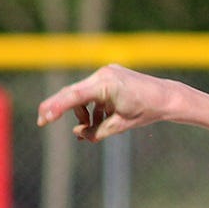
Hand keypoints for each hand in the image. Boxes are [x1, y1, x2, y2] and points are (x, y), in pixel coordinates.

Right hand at [36, 64, 172, 141]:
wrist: (166, 97)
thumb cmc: (146, 112)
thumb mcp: (119, 125)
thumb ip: (96, 131)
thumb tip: (78, 134)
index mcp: (107, 85)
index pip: (75, 96)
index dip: (56, 107)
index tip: (43, 117)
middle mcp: (103, 75)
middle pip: (74, 93)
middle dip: (60, 109)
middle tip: (42, 121)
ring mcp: (106, 73)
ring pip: (84, 95)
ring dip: (83, 113)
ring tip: (90, 129)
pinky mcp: (110, 76)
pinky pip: (94, 93)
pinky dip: (93, 107)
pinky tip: (99, 120)